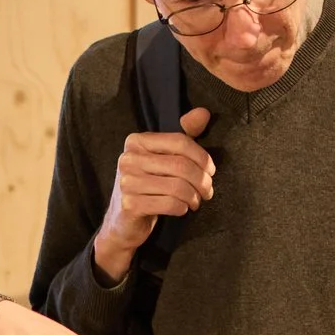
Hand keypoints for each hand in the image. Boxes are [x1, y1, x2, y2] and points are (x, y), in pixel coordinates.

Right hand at [93, 106, 213, 283]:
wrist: (123, 222)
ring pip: (178, 186)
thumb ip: (184, 135)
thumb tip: (204, 112)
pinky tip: (181, 209)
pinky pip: (170, 203)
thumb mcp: (164, 158)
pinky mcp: (130, 204)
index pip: (179, 141)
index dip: (202, 157)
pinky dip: (182, 208)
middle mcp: (128, 158)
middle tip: (208, 191)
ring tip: (196, 202)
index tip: (211, 171)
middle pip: (180, 165)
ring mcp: (126, 182)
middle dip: (202, 180)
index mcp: (136, 141)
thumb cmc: (149, 187)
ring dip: (194, 197)